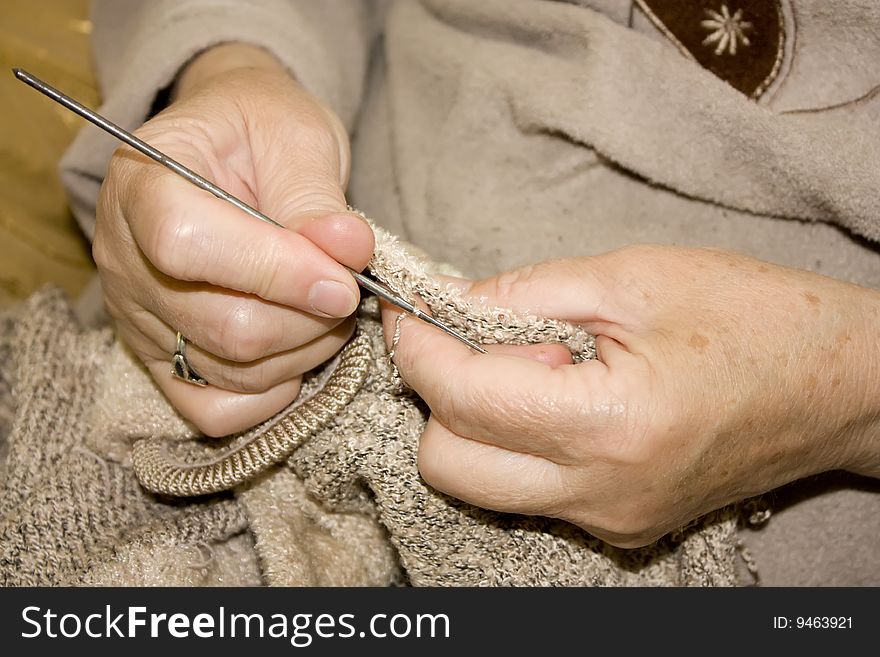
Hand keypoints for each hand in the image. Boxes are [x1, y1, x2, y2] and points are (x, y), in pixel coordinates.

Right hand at [95, 44, 372, 435]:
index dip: (275, 272)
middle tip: (349, 287)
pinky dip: (271, 392)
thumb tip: (349, 251)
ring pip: (228, 370)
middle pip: (220, 324)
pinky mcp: (161, 358)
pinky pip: (213, 409)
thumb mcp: (295, 138)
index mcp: (142, 184)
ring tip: (329, 306)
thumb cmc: (260, 133)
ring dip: (303, 349)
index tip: (343, 278)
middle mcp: (125, 259)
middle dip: (309, 317)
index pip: (187, 246)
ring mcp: (138, 317)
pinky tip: (296, 350)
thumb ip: (316, 199)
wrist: (232, 149)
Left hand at [382, 246, 879, 546]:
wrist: (838, 384)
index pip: (463, 397)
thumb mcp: (630, 277)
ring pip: (481, 485)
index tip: (405, 310)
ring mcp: (610, 518)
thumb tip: (445, 305)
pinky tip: (555, 395)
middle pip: (448, 463)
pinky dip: (515, 444)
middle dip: (433, 395)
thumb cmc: (753, 316)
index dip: (417, 347)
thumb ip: (523, 293)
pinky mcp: (619, 524)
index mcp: (609, 422)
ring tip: (525, 364)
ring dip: (472, 422)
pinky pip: (528, 492)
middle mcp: (601, 491)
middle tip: (464, 337)